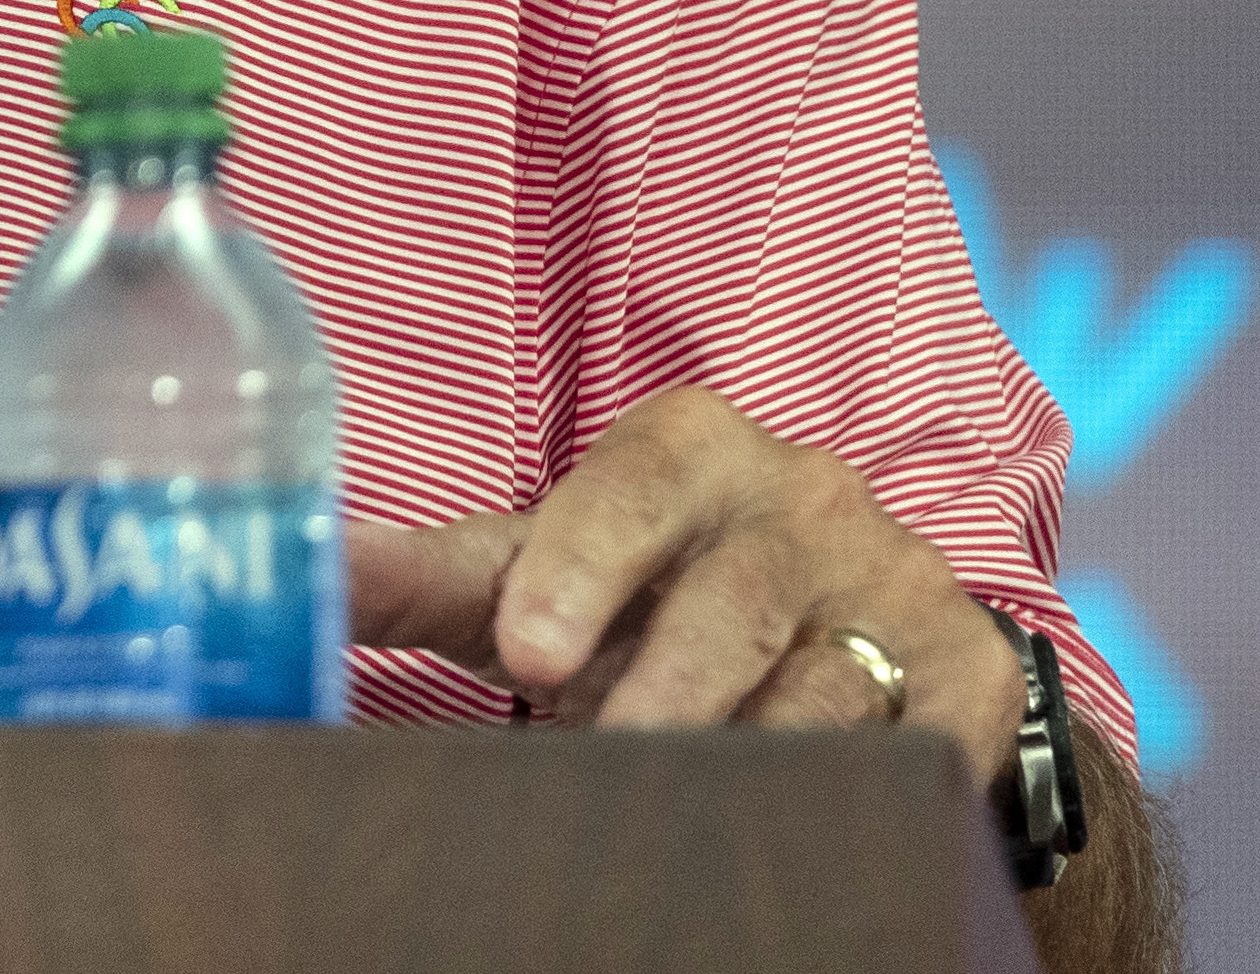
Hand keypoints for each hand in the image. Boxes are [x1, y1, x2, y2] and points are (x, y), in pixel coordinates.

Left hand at [349, 387, 1021, 781]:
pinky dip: (849, 785)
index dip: (582, 563)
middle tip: (596, 743)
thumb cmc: (645, 588)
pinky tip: (796, 812)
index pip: (634, 486)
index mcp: (691, 448)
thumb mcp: (537, 567)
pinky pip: (910, 745)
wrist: (844, 630)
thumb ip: (422, 571)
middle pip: (735, 597)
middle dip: (663, 683)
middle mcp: (803, 499)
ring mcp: (894, 586)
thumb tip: (294, 564)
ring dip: (746, 751)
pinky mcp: (965, 675)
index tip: (529, 648)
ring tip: (679, 798)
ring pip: (825, 687)